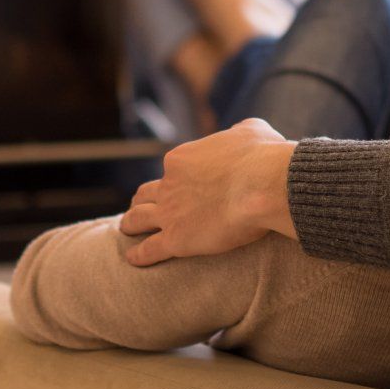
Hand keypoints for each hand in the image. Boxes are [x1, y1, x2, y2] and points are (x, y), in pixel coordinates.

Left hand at [120, 118, 297, 265]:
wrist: (263, 184)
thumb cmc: (262, 155)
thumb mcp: (250, 130)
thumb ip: (238, 132)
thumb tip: (240, 135)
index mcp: (182, 159)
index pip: (173, 169)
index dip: (178, 178)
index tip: (185, 186)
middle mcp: (170, 184)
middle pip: (147, 192)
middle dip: (143, 198)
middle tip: (142, 205)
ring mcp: (169, 212)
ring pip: (138, 218)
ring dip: (130, 223)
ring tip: (127, 228)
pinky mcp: (176, 239)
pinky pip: (149, 250)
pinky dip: (139, 255)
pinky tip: (132, 258)